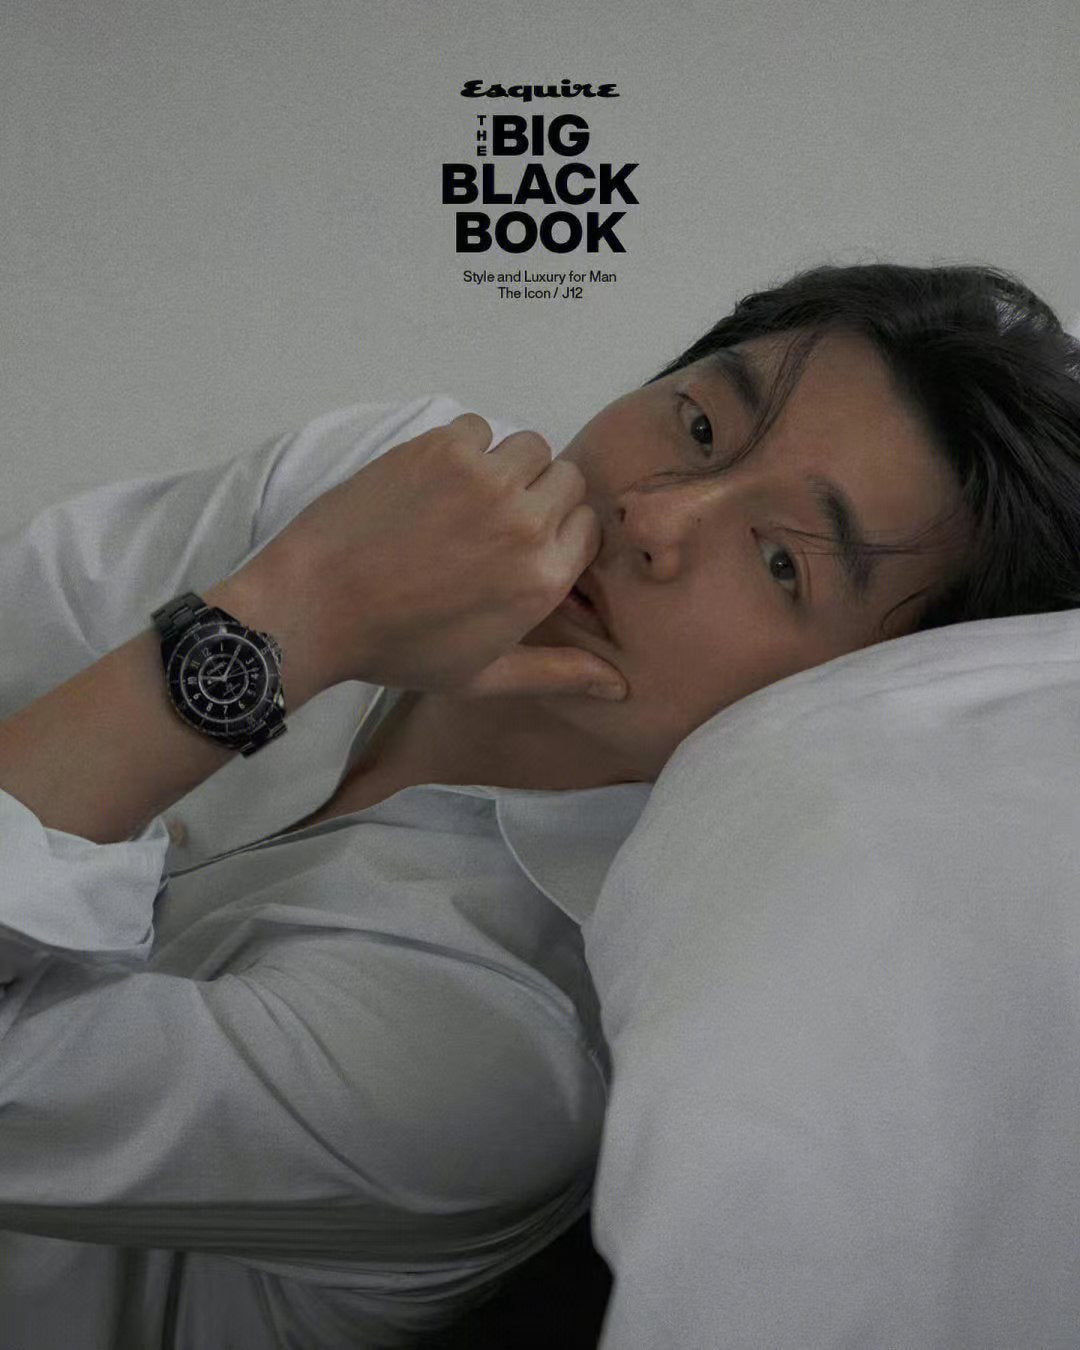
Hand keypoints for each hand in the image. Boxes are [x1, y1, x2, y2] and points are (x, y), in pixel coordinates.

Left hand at [229, 414, 627, 702]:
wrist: (315, 606)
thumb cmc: (399, 650)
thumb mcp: (483, 677)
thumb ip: (556, 673)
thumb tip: (620, 687)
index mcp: (543, 579)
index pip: (588, 524)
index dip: (559, 530)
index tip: (523, 540)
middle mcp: (525, 524)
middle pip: (566, 479)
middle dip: (540, 494)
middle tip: (493, 517)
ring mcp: (484, 479)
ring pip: (528, 445)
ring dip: (507, 465)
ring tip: (466, 496)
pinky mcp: (441, 447)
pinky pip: (478, 427)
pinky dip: (463, 446)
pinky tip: (433, 482)